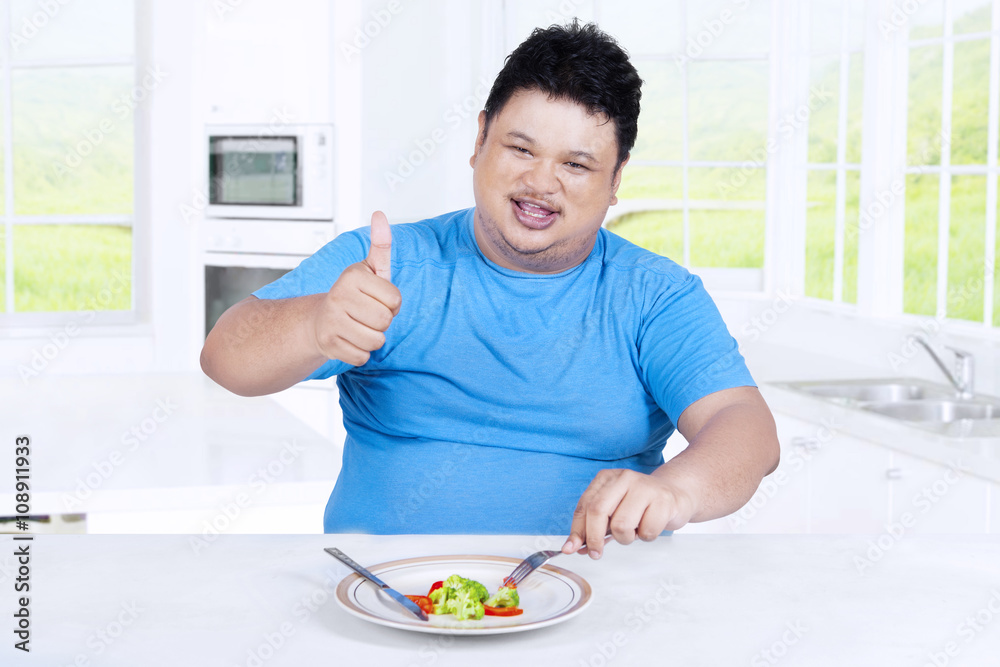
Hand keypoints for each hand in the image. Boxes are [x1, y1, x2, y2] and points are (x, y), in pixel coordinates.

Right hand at [312, 210, 401, 365]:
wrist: (320, 320)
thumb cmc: (353, 295)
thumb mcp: (370, 269)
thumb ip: (380, 245)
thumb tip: (380, 215)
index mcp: (352, 275)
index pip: (395, 299)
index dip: (392, 303)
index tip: (377, 298)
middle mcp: (338, 296)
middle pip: (385, 322)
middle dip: (382, 322)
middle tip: (367, 314)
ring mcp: (331, 321)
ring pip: (375, 341)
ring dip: (373, 338)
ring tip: (359, 326)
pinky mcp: (328, 345)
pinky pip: (362, 357)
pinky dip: (361, 352)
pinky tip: (350, 340)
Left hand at [562, 469, 695, 559]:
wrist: (676, 494)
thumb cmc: (641, 506)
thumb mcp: (615, 511)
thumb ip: (595, 527)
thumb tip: (574, 547)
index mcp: (607, 479)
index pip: (585, 506)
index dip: (576, 530)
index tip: (571, 549)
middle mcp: (624, 478)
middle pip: (598, 511)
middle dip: (594, 538)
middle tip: (596, 553)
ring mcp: (644, 487)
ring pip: (621, 525)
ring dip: (625, 538)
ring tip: (635, 530)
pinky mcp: (663, 500)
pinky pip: (646, 531)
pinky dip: (646, 537)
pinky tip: (651, 525)